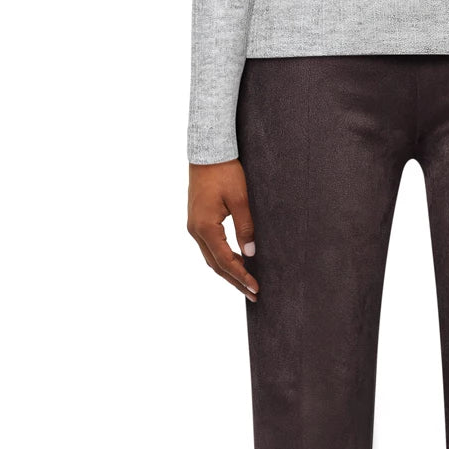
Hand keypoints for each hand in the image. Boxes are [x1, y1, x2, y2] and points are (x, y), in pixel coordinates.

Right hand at [187, 159, 258, 301]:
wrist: (208, 153)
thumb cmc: (225, 172)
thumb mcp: (240, 199)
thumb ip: (245, 227)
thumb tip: (250, 253)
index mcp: (205, 227)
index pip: (224, 260)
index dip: (241, 276)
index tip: (255, 288)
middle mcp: (195, 230)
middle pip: (215, 264)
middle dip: (235, 280)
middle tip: (253, 294)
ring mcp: (194, 227)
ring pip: (211, 258)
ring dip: (228, 272)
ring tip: (246, 284)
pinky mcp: (197, 221)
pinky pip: (209, 248)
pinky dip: (222, 259)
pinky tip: (235, 263)